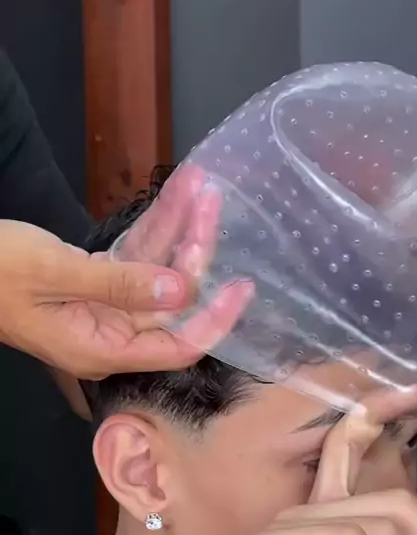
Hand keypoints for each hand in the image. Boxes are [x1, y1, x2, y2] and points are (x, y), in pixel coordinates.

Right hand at [0, 165, 251, 377]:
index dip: (214, 319)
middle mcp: (110, 332)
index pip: (177, 345)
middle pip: (172, 299)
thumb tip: (183, 291)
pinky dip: (153, 227)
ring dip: (177, 229)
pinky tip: (175, 193)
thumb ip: (122, 285)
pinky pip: (134, 256)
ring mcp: (103, 305)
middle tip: (211, 199)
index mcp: (102, 348)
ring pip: (156, 271)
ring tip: (199, 185)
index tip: (243, 286)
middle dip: (194, 251)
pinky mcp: (94, 280)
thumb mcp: (55, 273)